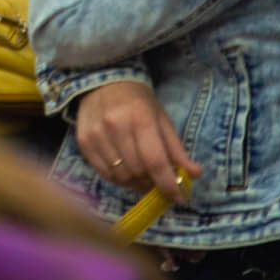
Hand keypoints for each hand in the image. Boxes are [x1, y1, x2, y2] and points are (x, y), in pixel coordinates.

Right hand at [74, 80, 200, 198]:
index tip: (179, 198)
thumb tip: (195, 175)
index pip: (155, 161)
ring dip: (136, 183)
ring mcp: (97, 135)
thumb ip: (177, 149)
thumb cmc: (138, 101)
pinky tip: (126, 172)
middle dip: (153, 183)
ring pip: (120, 176)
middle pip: (138, 171)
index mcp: (140, 118)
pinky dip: (118, 179)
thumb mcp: (162, 119)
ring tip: (143, 176)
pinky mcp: (84, 142)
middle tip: (159, 182)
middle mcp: (115, 126)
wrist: (104, 81)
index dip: (168, 184)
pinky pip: (104, 173)